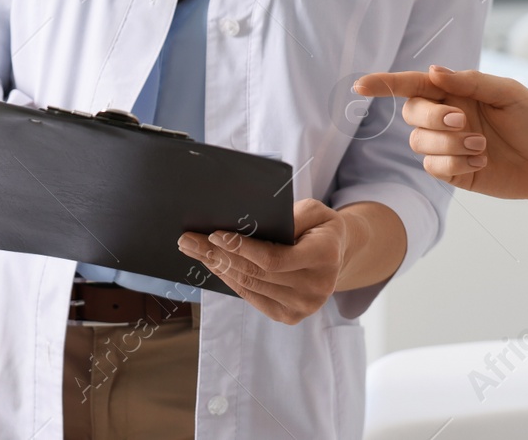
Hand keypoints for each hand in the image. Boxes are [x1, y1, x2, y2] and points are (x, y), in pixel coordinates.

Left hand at [177, 199, 352, 325]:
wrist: (337, 255)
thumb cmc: (320, 227)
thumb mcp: (314, 211)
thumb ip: (290, 217)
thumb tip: (250, 226)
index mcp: (325, 256)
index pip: (274, 259)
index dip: (242, 249)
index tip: (214, 235)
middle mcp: (317, 286)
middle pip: (255, 273)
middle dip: (218, 256)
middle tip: (189, 241)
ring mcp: (303, 306)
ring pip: (249, 286)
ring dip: (218, 268)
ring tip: (195, 251)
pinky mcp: (290, 316)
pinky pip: (251, 297)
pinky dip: (230, 280)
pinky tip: (215, 266)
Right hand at [352, 65, 527, 200]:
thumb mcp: (509, 93)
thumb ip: (470, 82)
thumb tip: (432, 72)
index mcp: (457, 91)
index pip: (413, 85)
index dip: (385, 83)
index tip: (362, 85)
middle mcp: (447, 116)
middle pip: (412, 113)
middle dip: (433, 117)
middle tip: (464, 122)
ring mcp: (448, 145)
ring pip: (419, 142)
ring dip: (448, 144)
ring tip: (481, 146)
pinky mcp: (453, 172)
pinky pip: (434, 167)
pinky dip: (454, 164)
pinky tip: (481, 163)